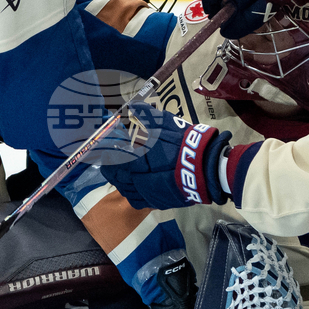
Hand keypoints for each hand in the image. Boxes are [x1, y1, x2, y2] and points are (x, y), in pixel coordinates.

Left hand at [101, 101, 230, 209]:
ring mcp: (146, 193)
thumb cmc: (182, 144)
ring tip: (119, 174)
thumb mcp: (164, 124)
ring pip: (124, 190)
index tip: (103, 149)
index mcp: (135, 160)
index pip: (112, 160)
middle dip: (110, 168)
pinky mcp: (157, 202)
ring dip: (119, 182)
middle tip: (108, 162)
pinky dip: (131, 193)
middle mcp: (137, 180)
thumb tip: (132, 106)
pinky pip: (136, 201)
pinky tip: (133, 187)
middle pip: (115, 177)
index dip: (106, 154)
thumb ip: (145, 114)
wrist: (205, 167)